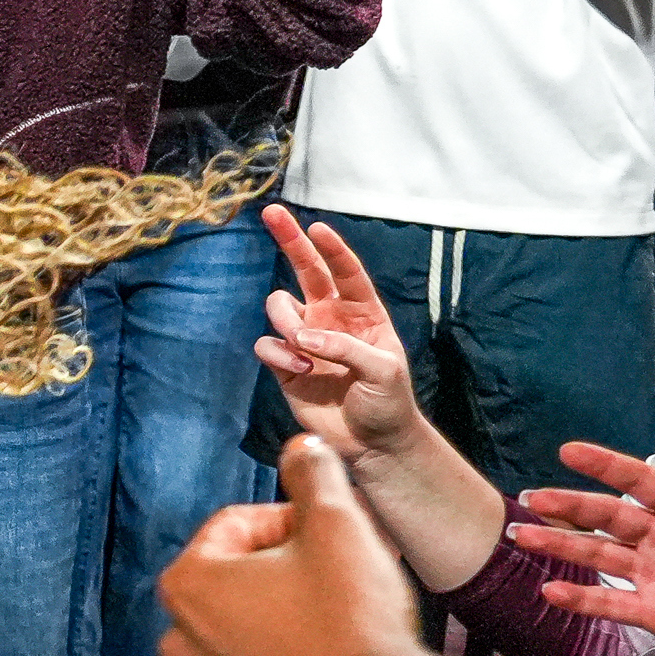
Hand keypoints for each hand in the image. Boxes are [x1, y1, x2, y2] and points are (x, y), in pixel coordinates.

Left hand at [159, 435, 426, 655]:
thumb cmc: (354, 620)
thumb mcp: (338, 524)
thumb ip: (312, 474)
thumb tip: (301, 444)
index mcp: (187, 584)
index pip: (235, 527)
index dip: (291, 522)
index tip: (332, 537)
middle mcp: (176, 642)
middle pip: (234, 584)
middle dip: (283, 573)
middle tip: (339, 579)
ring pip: (242, 637)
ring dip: (280, 623)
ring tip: (336, 628)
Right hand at [252, 204, 426, 464]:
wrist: (371, 442)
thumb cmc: (388, 402)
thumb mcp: (382, 371)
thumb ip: (345, 348)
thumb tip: (304, 335)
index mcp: (363, 313)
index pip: (345, 271)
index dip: (332, 248)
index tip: (317, 227)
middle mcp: (331, 318)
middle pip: (305, 269)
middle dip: (289, 240)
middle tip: (272, 213)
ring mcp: (305, 339)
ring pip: (279, 307)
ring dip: (287, 324)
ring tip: (305, 352)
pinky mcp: (284, 363)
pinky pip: (267, 344)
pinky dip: (278, 355)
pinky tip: (299, 372)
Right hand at [517, 434, 654, 655]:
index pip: (638, 481)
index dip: (604, 466)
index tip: (568, 451)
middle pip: (606, 517)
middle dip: (568, 506)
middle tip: (532, 497)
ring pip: (598, 555)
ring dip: (560, 545)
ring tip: (524, 536)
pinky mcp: (654, 612)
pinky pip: (610, 603)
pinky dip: (580, 598)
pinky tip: (551, 590)